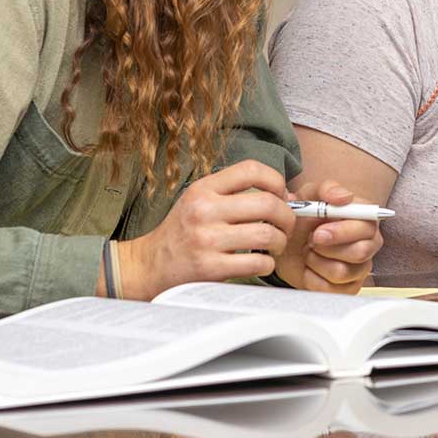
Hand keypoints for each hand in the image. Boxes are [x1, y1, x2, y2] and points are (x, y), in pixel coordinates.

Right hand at [117, 161, 295, 301]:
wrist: (149, 265)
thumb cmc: (182, 232)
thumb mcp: (200, 201)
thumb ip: (236, 194)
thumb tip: (288, 195)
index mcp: (203, 189)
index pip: (251, 169)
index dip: (277, 180)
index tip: (281, 195)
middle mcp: (204, 210)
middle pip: (268, 203)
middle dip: (287, 217)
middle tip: (285, 226)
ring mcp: (207, 239)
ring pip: (267, 234)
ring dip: (280, 242)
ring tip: (274, 245)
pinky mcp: (210, 267)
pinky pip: (258, 262)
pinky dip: (268, 264)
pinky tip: (261, 262)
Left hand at [274, 179, 382, 293]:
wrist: (287, 242)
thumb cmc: (305, 217)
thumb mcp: (310, 194)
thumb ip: (327, 189)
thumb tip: (344, 196)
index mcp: (365, 219)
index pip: (367, 227)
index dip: (342, 231)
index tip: (319, 232)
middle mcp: (369, 244)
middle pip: (360, 252)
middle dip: (327, 247)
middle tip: (310, 240)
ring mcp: (360, 268)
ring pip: (341, 272)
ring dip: (316, 261)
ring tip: (308, 251)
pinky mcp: (348, 288)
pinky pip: (330, 289)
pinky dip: (311, 278)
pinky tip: (308, 267)